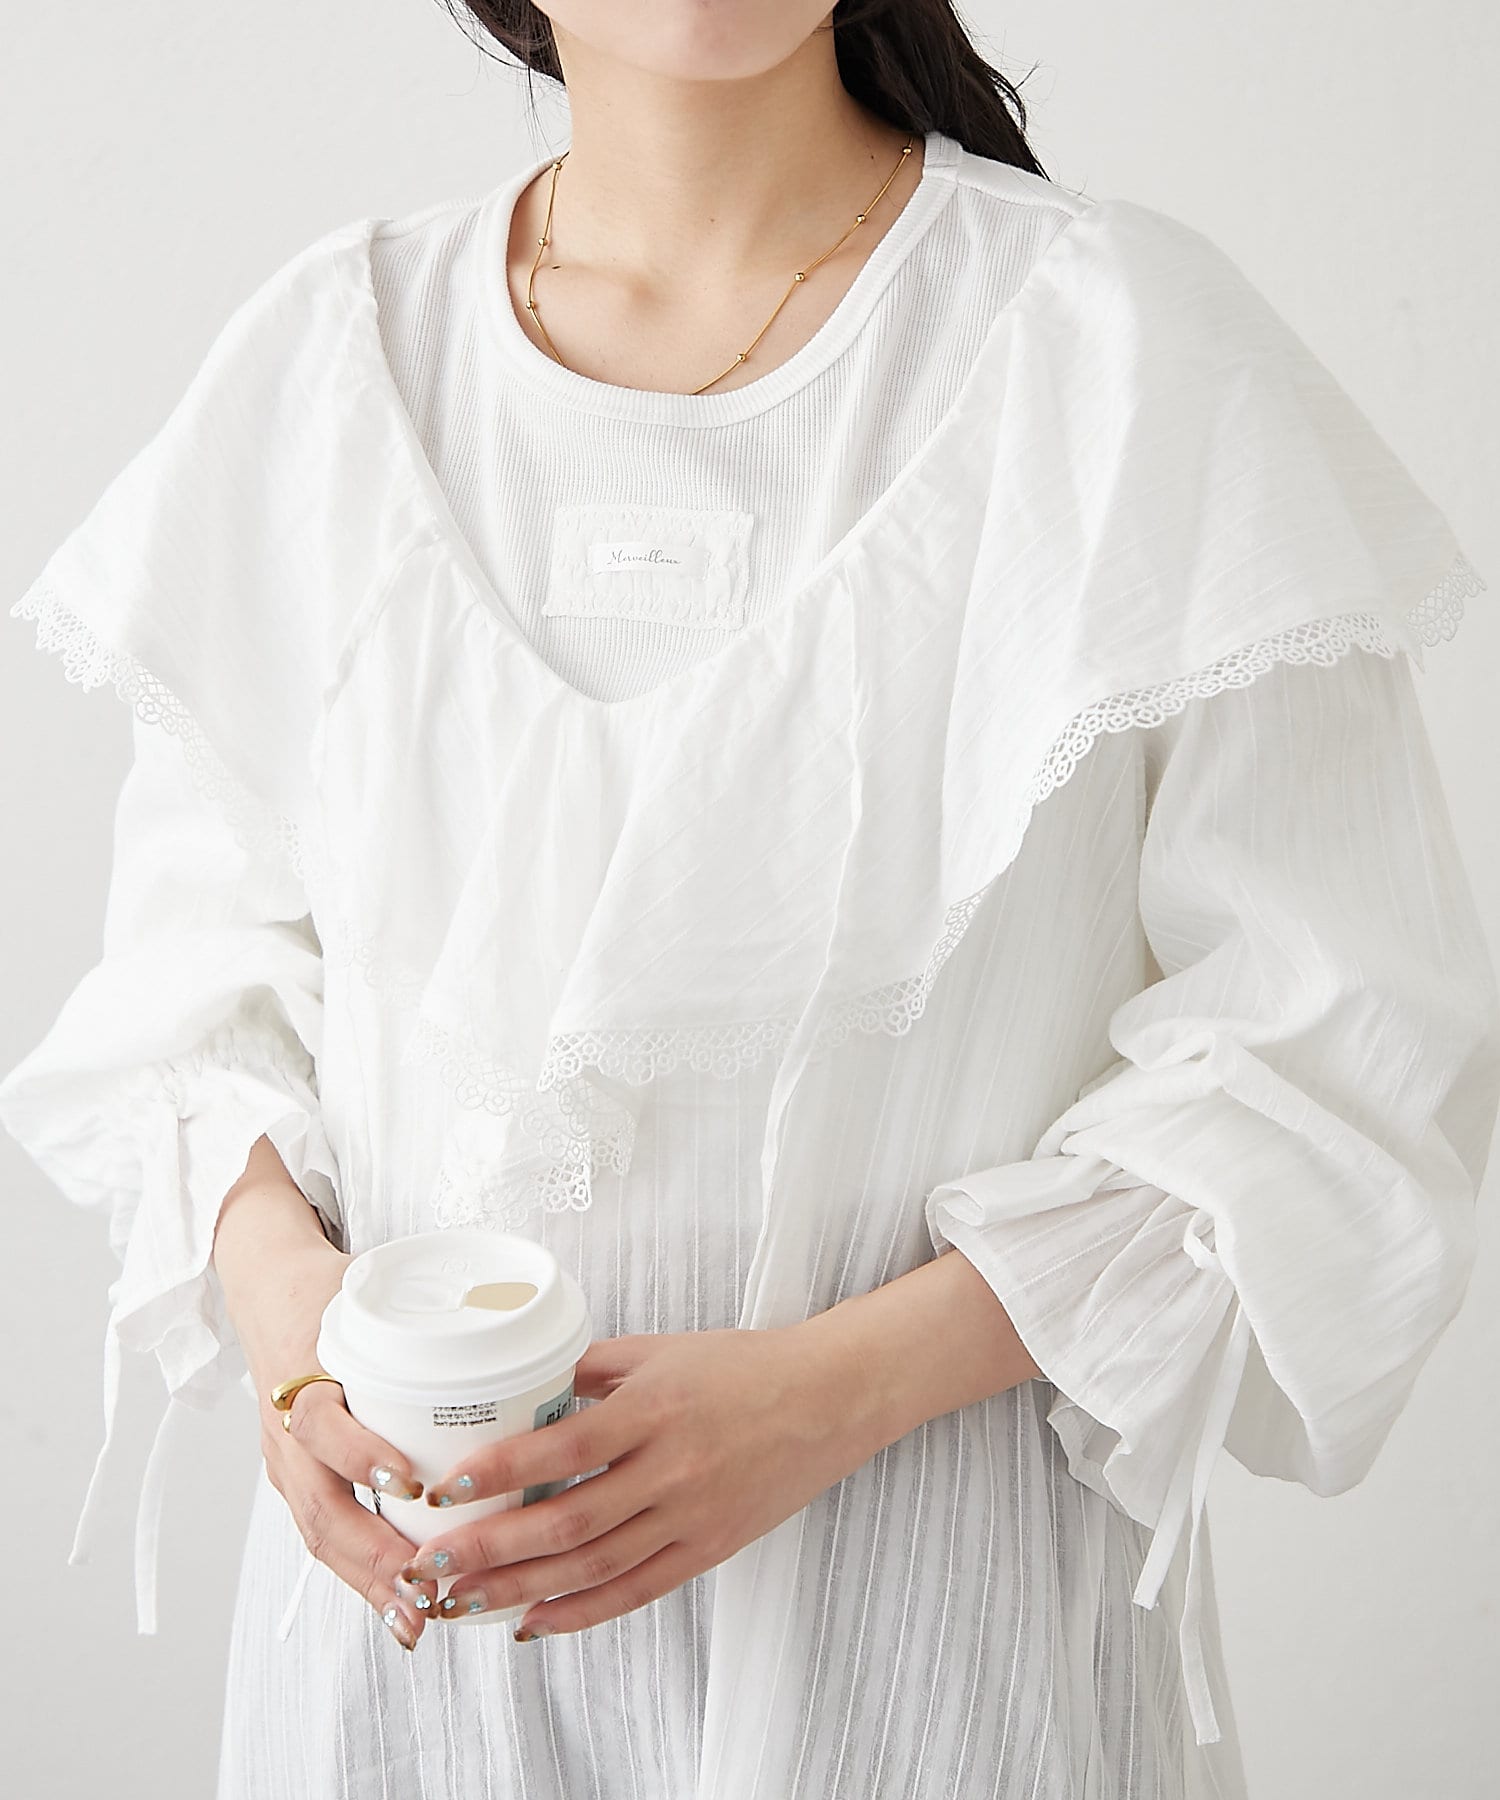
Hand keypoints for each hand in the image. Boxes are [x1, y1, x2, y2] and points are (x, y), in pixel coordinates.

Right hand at [236, 1241, 435, 1652]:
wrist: (268, 1292)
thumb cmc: (334, 1292)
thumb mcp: (372, 1293)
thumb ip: (427, 1314)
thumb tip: (518, 1321)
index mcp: (304, 1374)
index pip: (321, 1424)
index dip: (363, 1456)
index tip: (412, 1483)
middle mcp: (287, 1428)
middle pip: (319, 1505)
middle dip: (374, 1555)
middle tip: (427, 1587)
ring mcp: (285, 1463)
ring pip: (320, 1534)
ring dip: (369, 1581)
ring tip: (418, 1619)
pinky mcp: (296, 1482)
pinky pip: (325, 1535)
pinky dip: (362, 1574)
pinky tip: (401, 1607)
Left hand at [391, 1322, 884, 1638]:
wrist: (829, 1397)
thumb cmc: (744, 1365)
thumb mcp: (662, 1350)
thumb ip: (592, 1366)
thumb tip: (524, 1383)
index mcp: (654, 1410)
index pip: (563, 1446)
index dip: (500, 1470)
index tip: (446, 1486)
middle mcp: (670, 1469)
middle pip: (567, 1521)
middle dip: (491, 1547)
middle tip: (431, 1563)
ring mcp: (691, 1516)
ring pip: (593, 1567)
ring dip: (522, 1589)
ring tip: (463, 1601)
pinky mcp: (709, 1549)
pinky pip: (636, 1590)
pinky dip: (582, 1613)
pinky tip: (536, 1622)